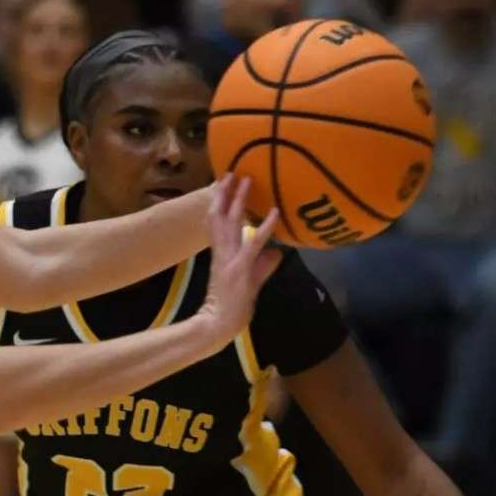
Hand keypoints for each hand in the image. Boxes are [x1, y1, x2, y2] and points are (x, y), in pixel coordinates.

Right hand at [196, 175, 281, 343]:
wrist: (219, 323)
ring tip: (247, 180)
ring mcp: (230, 258)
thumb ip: (264, 266)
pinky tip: (275, 212)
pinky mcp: (241, 267)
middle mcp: (222, 251)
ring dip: (240, 200)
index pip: (216, 222)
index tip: (223, 183)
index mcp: (220, 253)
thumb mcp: (251, 282)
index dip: (219, 202)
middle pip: (220, 216)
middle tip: (231, 172)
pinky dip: (266, 226)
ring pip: (233, 223)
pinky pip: (255, 242)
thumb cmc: (232, 306)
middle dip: (224, 193)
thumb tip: (278, 252)